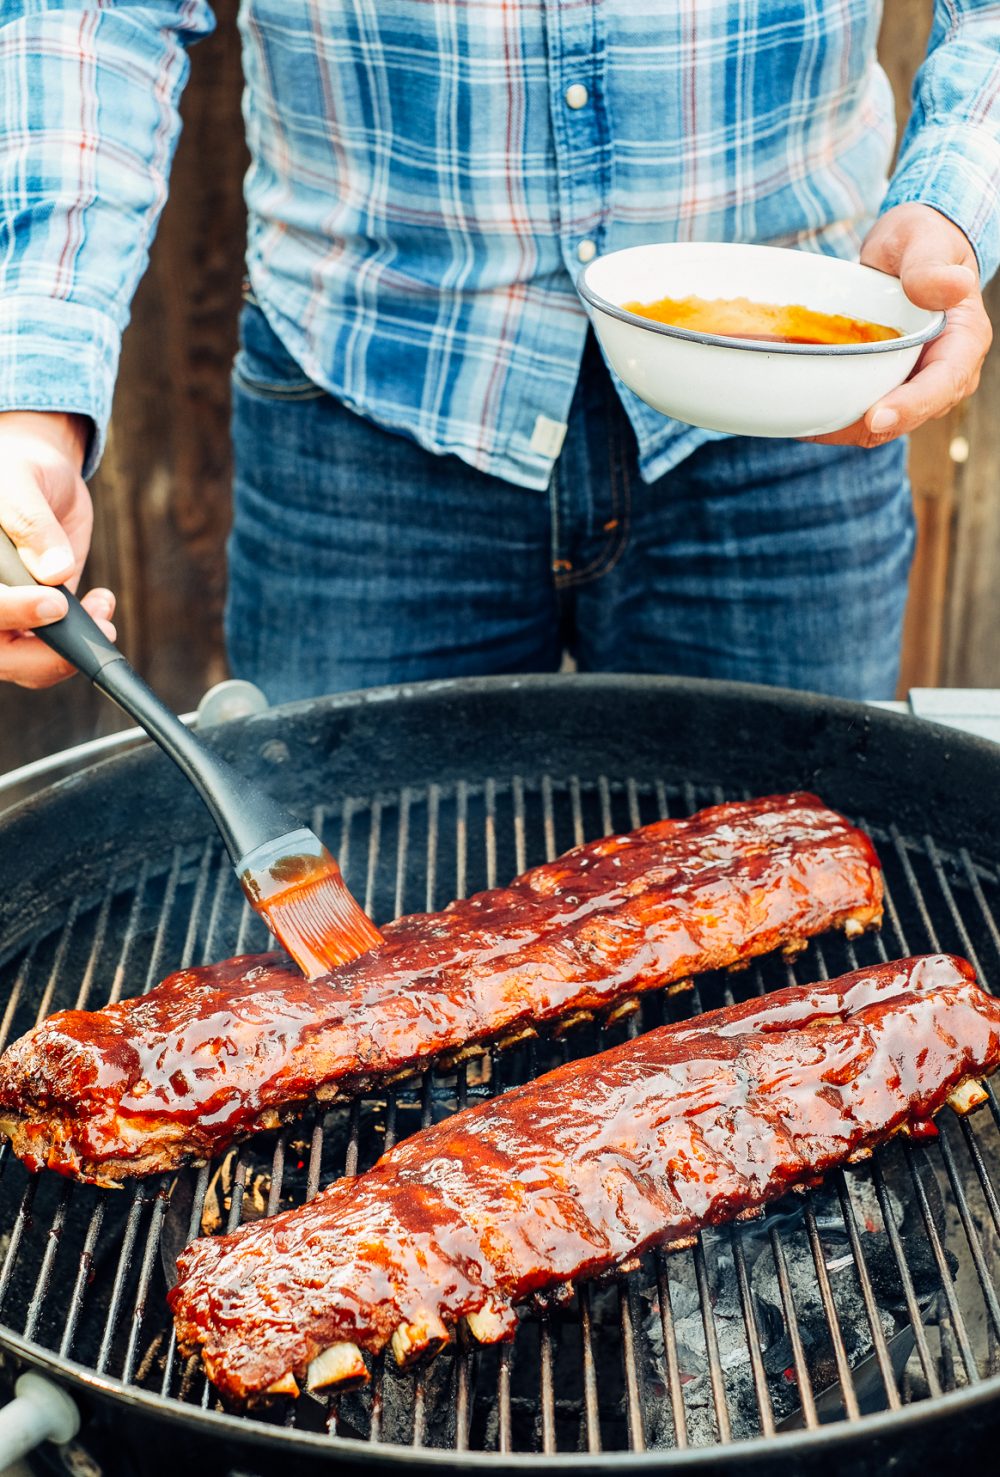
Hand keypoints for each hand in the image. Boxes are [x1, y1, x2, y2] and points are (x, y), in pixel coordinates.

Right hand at [0, 411, 116, 687]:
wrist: (38, 477)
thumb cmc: (18, 471)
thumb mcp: (19, 482)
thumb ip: (31, 523)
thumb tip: (57, 570)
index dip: (11, 611)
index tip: (53, 603)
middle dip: (44, 655)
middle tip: (95, 631)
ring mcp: (6, 617)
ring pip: (25, 663)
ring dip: (70, 650)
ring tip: (104, 609)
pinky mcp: (34, 622)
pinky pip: (53, 650)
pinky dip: (83, 636)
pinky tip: (101, 602)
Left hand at [805, 203, 991, 446]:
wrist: (907, 254)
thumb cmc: (921, 242)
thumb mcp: (925, 241)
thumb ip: (931, 264)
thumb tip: (952, 287)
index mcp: (963, 342)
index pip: (943, 384)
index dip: (911, 406)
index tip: (875, 416)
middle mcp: (943, 374)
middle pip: (908, 416)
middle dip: (866, 426)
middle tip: (818, 428)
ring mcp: (914, 386)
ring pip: (880, 423)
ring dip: (842, 427)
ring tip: (800, 423)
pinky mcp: (887, 388)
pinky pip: (860, 414)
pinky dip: (832, 416)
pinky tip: (798, 414)